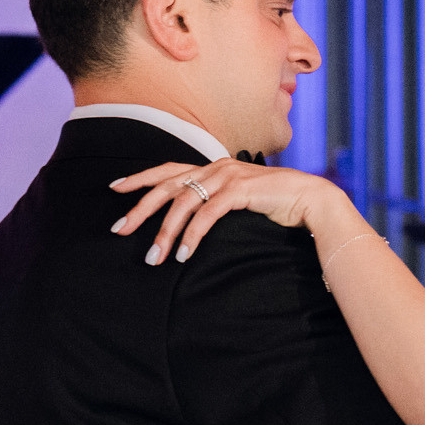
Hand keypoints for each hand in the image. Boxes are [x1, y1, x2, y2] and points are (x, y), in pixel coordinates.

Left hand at [109, 155, 349, 264]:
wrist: (309, 198)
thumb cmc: (274, 204)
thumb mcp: (237, 200)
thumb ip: (214, 202)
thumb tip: (190, 220)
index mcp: (211, 167)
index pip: (166, 169)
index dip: (139, 178)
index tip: (114, 189)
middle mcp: (215, 167)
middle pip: (166, 186)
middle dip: (140, 209)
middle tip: (120, 230)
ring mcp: (227, 176)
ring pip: (183, 203)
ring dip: (166, 233)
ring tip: (154, 257)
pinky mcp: (240, 190)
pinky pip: (207, 215)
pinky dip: (192, 236)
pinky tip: (183, 255)